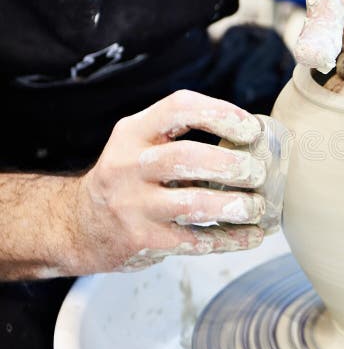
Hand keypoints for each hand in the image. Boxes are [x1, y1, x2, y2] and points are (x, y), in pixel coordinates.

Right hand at [69, 90, 276, 272]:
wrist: (79, 226)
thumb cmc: (131, 179)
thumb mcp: (142, 146)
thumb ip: (184, 139)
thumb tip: (258, 142)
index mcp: (133, 132)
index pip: (179, 108)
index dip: (220, 114)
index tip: (252, 129)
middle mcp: (128, 165)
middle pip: (186, 157)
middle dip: (231, 164)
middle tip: (258, 172)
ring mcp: (133, 205)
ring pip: (192, 203)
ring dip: (234, 205)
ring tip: (257, 207)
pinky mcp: (142, 239)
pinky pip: (194, 241)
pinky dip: (229, 239)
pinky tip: (251, 236)